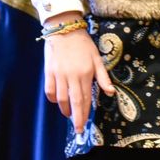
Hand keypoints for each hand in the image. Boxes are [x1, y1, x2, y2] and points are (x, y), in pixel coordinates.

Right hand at [42, 11, 112, 134]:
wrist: (64, 29)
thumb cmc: (83, 44)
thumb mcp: (97, 59)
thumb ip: (103, 77)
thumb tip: (111, 93)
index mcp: (85, 74)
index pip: (84, 99)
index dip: (84, 114)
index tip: (84, 126)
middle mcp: (71, 76)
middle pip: (73, 103)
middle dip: (75, 118)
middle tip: (77, 130)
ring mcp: (58, 75)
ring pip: (61, 99)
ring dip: (65, 110)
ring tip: (69, 114)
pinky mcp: (48, 72)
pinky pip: (49, 91)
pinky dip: (54, 99)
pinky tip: (59, 101)